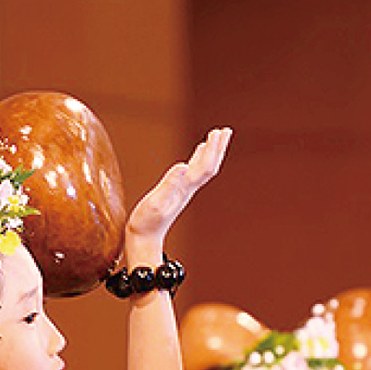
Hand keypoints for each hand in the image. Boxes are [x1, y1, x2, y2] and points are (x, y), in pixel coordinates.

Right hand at [125, 128, 231, 242]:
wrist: (144, 238)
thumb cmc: (147, 222)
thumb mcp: (156, 202)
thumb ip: (169, 184)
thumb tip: (182, 165)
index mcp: (185, 188)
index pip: (205, 167)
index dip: (213, 150)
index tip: (218, 132)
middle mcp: (188, 188)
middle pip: (209, 166)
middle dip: (217, 148)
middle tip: (226, 130)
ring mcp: (183, 190)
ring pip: (201, 168)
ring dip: (209, 152)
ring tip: (214, 137)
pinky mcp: (176, 192)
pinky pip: (191, 172)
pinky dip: (196, 160)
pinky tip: (196, 154)